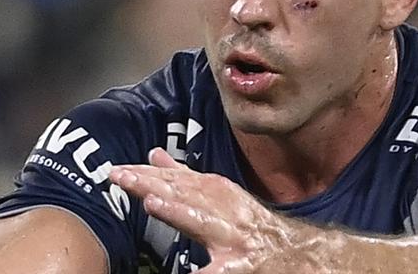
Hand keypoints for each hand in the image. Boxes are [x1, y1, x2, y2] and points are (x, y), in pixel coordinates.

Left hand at [108, 148, 294, 272]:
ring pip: (203, 222)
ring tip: (151, 202)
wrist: (298, 253)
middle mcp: (226, 212)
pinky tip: (189, 271)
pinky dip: (202, 270)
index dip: (149, 174)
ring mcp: (233, 239)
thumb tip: (155, 155)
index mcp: (220, 194)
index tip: (119, 169)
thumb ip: (187, 177)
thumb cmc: (254, 226)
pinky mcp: (240, 267)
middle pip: (186, 194)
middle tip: (119, 176)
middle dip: (153, 184)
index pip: (180, 179)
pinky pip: (215, 271)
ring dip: (179, 210)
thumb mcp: (222, 195)